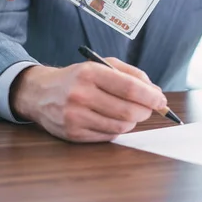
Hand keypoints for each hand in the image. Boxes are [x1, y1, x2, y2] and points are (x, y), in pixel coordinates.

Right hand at [10, 58, 166, 142]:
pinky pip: (108, 136)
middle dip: (145, 111)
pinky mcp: (73, 134)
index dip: (150, 96)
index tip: (161, 100)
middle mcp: (80, 94)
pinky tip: (112, 119)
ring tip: (129, 113)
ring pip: (120, 126)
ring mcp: (75, 116)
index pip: (129, 87)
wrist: (40, 93)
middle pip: (128, 110)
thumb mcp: (101, 65)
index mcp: (89, 72)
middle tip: (148, 108)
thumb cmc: (77, 78)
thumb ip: (131, 74)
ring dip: (132, 121)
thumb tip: (156, 93)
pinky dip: (117, 129)